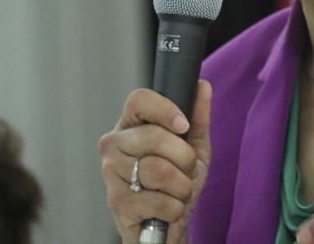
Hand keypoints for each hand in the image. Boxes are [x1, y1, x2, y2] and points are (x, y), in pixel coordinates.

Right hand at [98, 80, 211, 243]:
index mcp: (130, 125)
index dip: (165, 109)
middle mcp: (113, 144)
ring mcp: (110, 173)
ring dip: (182, 185)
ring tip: (178, 191)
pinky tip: (168, 209)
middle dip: (184, 158)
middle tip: (187, 170)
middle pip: (154, 136)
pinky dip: (174, 207)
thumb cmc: (175, 184)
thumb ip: (198, 117)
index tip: (183, 126)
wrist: (166, 228)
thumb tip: (203, 86)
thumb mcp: (193, 148)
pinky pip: (157, 199)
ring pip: (157, 169)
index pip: (138, 100)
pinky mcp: (116, 202)